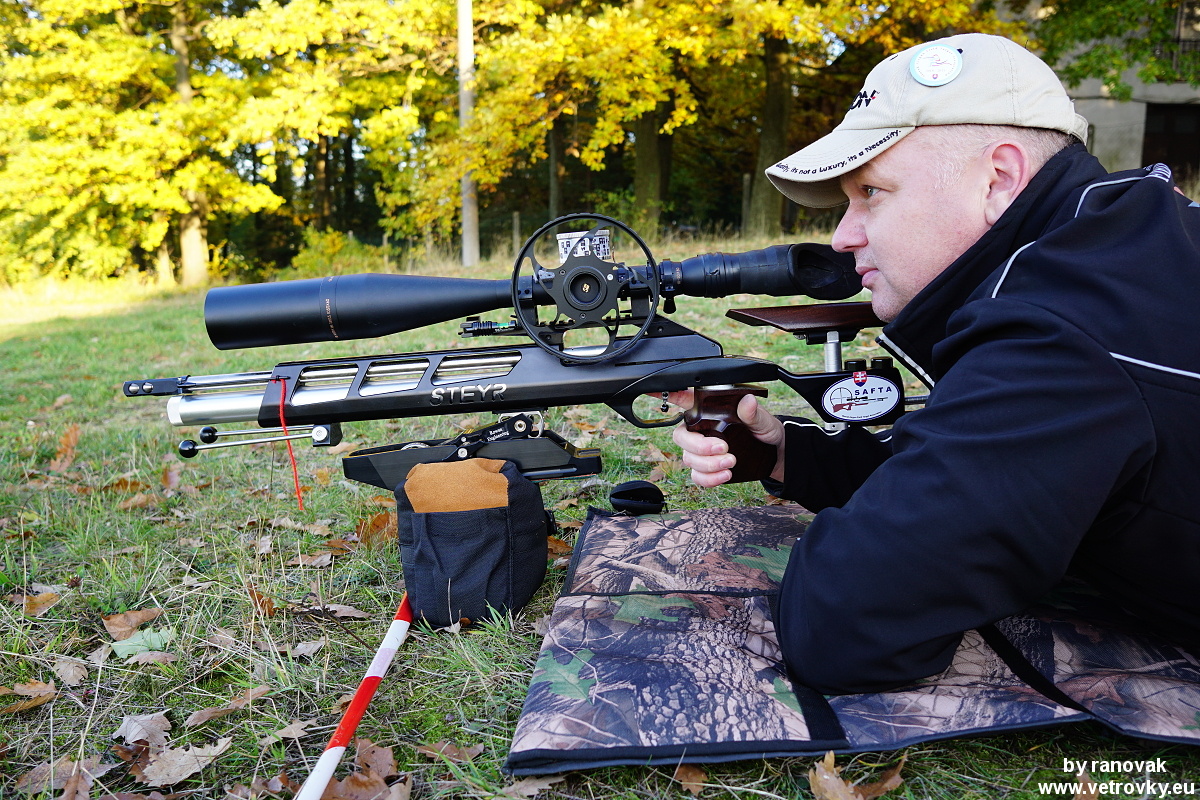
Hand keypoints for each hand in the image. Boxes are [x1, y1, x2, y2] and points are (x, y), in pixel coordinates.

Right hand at [670, 393, 785, 487]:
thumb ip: (752, 413)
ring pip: (688, 458)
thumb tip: (747, 402)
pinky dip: (709, 478)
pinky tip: (725, 474)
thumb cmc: (764, 430)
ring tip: (731, 462)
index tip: (652, 392)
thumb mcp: (762, 419)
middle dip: (698, 446)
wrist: (774, 454)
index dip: (668, 396)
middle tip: (723, 448)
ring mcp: (701, 452)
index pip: (684, 400)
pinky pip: (697, 476)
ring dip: (707, 463)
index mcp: (709, 411)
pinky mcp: (707, 469)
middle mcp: (701, 431)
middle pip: (680, 437)